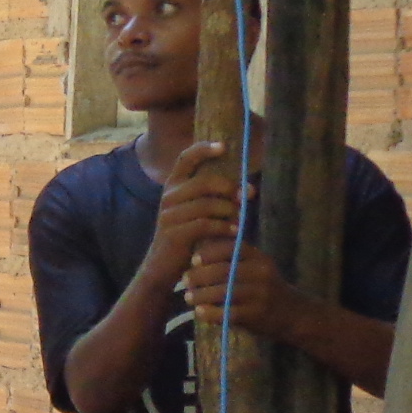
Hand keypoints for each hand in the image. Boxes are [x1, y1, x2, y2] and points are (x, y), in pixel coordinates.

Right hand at [148, 140, 242, 287]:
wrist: (162, 267)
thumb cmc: (186, 236)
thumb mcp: (193, 211)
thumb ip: (210, 196)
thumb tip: (243, 186)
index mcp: (173, 186)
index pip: (185, 158)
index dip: (203, 149)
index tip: (224, 146)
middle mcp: (169, 197)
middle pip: (204, 181)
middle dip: (231, 187)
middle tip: (249, 194)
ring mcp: (169, 216)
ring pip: (207, 204)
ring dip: (230, 211)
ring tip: (242, 219)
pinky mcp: (174, 234)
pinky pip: (205, 224)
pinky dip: (224, 227)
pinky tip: (235, 232)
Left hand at [182, 236, 302, 339]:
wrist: (293, 314)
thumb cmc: (265, 288)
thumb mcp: (257, 267)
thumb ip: (234, 258)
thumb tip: (199, 249)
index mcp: (260, 258)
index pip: (232, 249)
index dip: (210, 253)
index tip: (193, 259)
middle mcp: (262, 273)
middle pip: (225, 271)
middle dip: (200, 275)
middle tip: (185, 279)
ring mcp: (260, 295)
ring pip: (225, 292)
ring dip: (202, 295)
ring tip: (188, 297)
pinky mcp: (257, 315)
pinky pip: (229, 313)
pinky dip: (211, 313)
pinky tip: (200, 312)